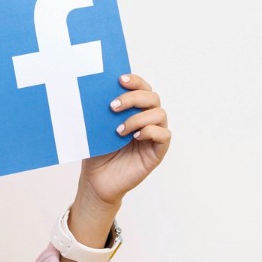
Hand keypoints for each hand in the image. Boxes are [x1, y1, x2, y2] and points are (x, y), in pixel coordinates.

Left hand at [79, 73, 169, 207]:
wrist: (96, 181)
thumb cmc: (97, 152)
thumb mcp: (96, 127)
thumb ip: (102, 110)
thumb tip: (98, 89)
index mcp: (134, 110)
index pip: (142, 88)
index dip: (135, 81)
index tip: (120, 80)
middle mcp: (147, 119)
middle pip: (152, 97)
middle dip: (133, 98)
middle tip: (113, 107)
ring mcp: (153, 136)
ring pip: (160, 114)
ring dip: (138, 118)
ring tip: (119, 130)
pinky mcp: (157, 152)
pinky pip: (164, 135)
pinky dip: (150, 132)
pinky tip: (134, 137)